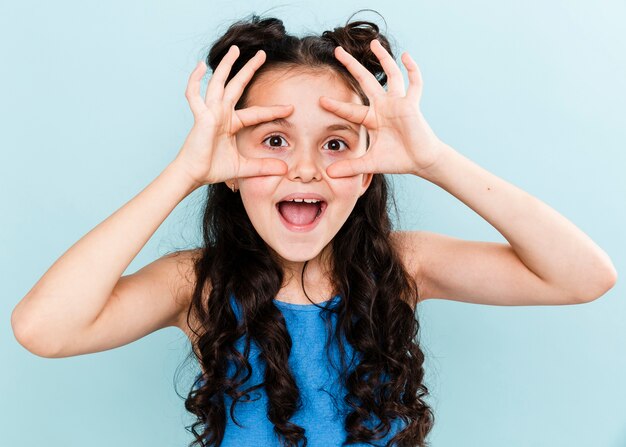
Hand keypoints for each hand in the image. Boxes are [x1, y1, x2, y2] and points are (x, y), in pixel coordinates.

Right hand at [173, 45, 293, 185]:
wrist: (194, 174)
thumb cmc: (213, 169)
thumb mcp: (244, 167)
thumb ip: (263, 167)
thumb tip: (284, 169)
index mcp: (231, 123)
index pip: (256, 113)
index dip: (273, 110)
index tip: (290, 108)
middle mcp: (221, 113)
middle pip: (237, 85)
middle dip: (249, 69)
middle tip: (262, 54)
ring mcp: (210, 113)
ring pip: (219, 83)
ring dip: (226, 65)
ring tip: (235, 50)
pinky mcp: (201, 117)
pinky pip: (194, 94)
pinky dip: (195, 80)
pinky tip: (199, 66)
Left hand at [319, 39, 444, 177]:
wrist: (420, 162)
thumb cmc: (398, 160)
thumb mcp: (370, 164)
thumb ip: (350, 167)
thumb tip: (329, 175)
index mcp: (372, 118)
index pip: (350, 109)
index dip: (336, 105)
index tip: (321, 100)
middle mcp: (384, 106)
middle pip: (364, 81)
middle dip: (351, 66)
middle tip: (337, 51)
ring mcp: (398, 103)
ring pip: (390, 75)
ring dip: (383, 58)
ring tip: (374, 42)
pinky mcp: (411, 105)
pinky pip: (414, 84)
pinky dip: (412, 69)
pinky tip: (406, 56)